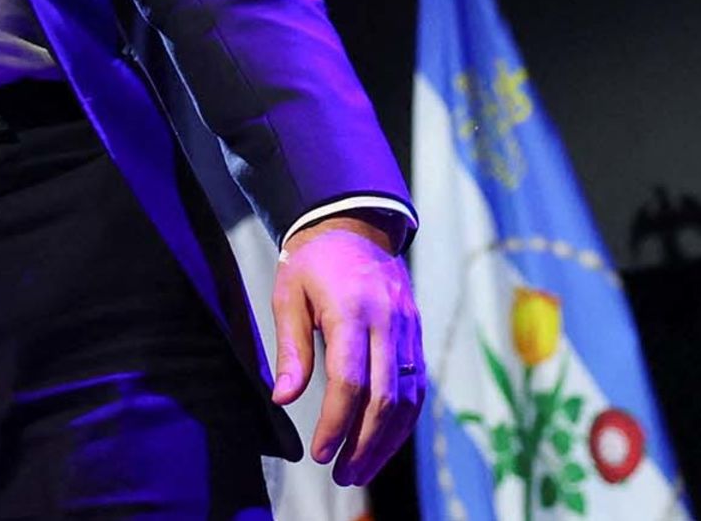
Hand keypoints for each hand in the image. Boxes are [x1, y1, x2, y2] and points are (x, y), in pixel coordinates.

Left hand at [269, 215, 424, 488]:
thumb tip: (283, 398)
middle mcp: (389, 321)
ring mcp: (409, 328)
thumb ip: (291, 347)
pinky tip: (383, 442)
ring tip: (361, 470)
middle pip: (384, 396)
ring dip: (386, 441)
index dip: (336, 422)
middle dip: (363, 443)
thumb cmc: (314, 261)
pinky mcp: (417, 335)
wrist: (356, 224)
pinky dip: (403, 421)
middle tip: (343, 476)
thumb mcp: (289, 293)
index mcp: (353, 308)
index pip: (350, 379)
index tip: (320, 453)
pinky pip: (417, 385)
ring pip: (407, 397)